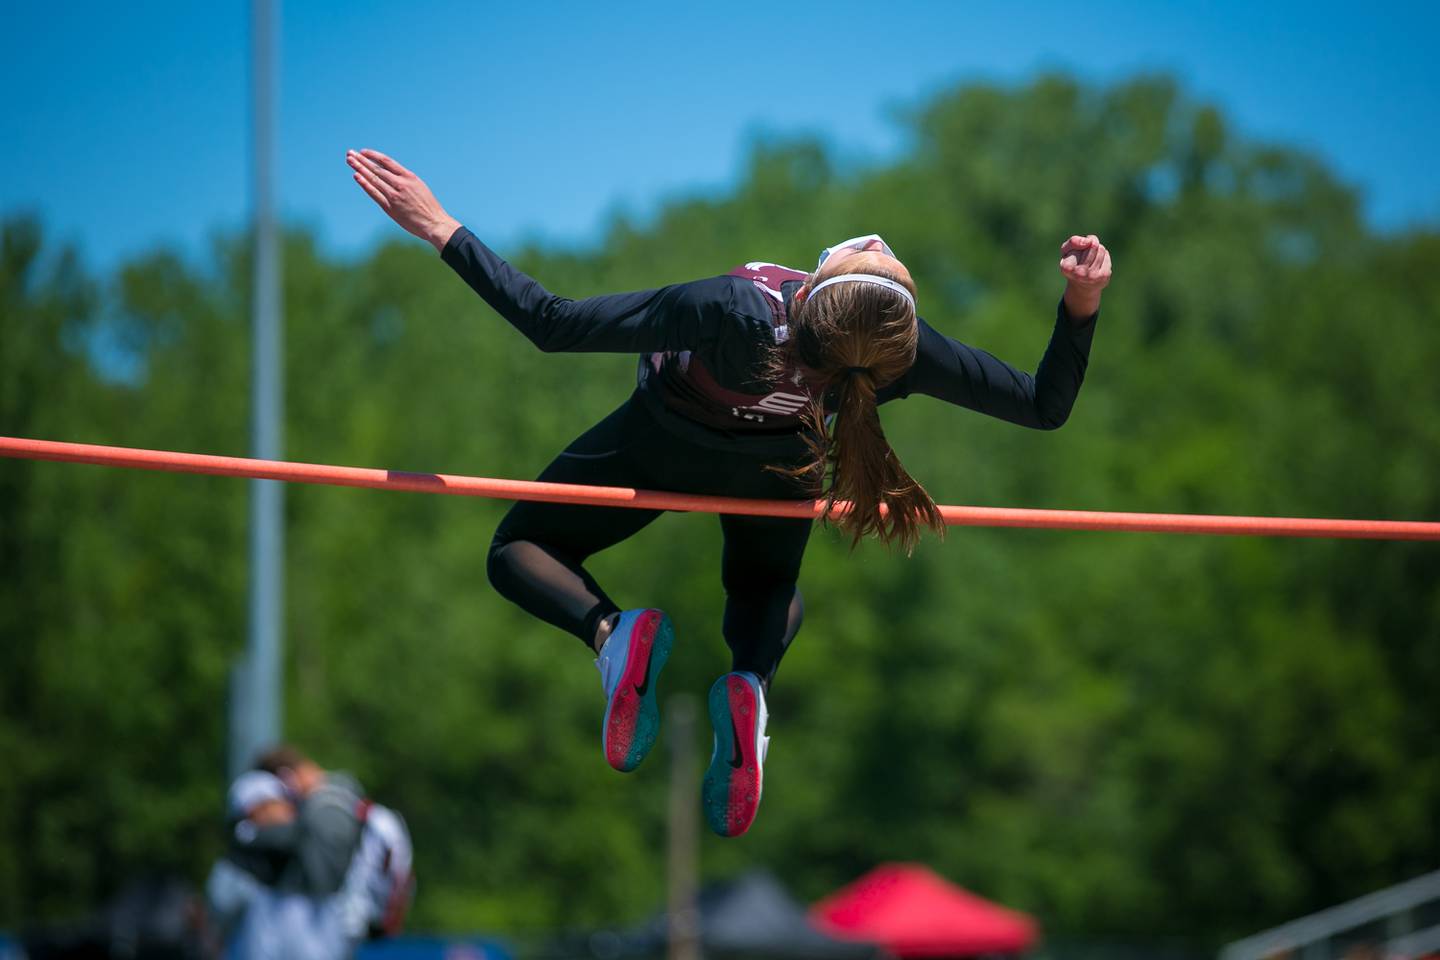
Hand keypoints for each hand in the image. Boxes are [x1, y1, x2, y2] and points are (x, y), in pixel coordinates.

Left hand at [346, 149, 461, 251]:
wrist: (434, 223)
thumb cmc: (428, 207)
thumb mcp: (419, 187)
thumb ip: (404, 181)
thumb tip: (390, 175)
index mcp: (409, 177)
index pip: (387, 161)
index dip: (373, 156)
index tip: (363, 152)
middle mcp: (400, 184)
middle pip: (377, 168)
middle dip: (362, 160)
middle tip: (350, 153)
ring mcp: (394, 196)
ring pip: (373, 179)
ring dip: (360, 169)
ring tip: (349, 161)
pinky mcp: (390, 208)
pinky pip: (374, 193)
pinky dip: (365, 184)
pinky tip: (356, 176)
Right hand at [1058, 234, 1111, 317]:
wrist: (1082, 287)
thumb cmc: (1073, 264)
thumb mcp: (1067, 251)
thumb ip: (1073, 242)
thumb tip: (1089, 241)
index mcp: (1066, 267)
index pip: (1079, 243)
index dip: (1080, 243)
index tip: (1076, 252)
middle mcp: (1079, 274)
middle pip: (1093, 245)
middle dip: (1090, 244)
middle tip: (1085, 254)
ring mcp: (1092, 276)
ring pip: (1101, 249)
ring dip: (1097, 249)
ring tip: (1091, 258)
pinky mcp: (1104, 277)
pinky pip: (1106, 255)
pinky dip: (1103, 256)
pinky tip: (1097, 263)